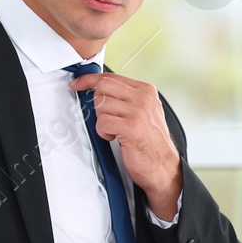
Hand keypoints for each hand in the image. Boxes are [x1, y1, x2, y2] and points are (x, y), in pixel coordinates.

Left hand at [69, 71, 182, 220]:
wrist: (163, 166)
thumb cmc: (151, 142)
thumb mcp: (143, 112)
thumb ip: (126, 98)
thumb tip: (100, 89)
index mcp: (146, 91)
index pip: (112, 76)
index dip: (90, 79)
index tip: (79, 83)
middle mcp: (144, 98)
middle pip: (103, 86)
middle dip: (96, 102)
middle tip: (103, 116)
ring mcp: (139, 111)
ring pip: (101, 104)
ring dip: (102, 120)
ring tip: (114, 130)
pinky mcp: (131, 127)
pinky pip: (102, 121)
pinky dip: (103, 131)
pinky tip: (114, 137)